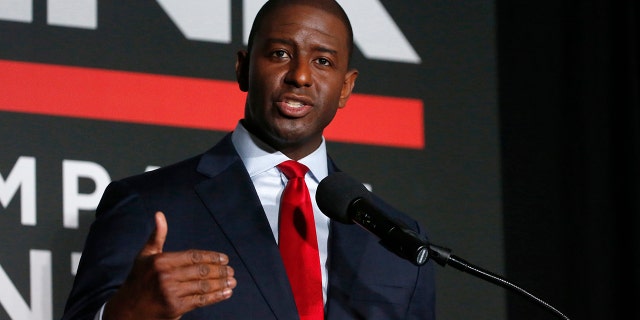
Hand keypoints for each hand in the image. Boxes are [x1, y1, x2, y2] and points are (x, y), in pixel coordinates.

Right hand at [103, 211, 236, 319]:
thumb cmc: (139, 279)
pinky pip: (200, 300)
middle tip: (231, 271)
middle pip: (201, 270)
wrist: (127, 309)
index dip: (211, 257)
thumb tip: (159, 214)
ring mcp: (171, 292)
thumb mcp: (145, 255)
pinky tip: (226, 293)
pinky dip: (216, 297)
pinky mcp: (175, 308)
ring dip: (221, 283)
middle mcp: (166, 276)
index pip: (193, 256)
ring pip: (203, 286)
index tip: (224, 259)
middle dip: (219, 271)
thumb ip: (157, 236)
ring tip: (232, 281)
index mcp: (161, 261)